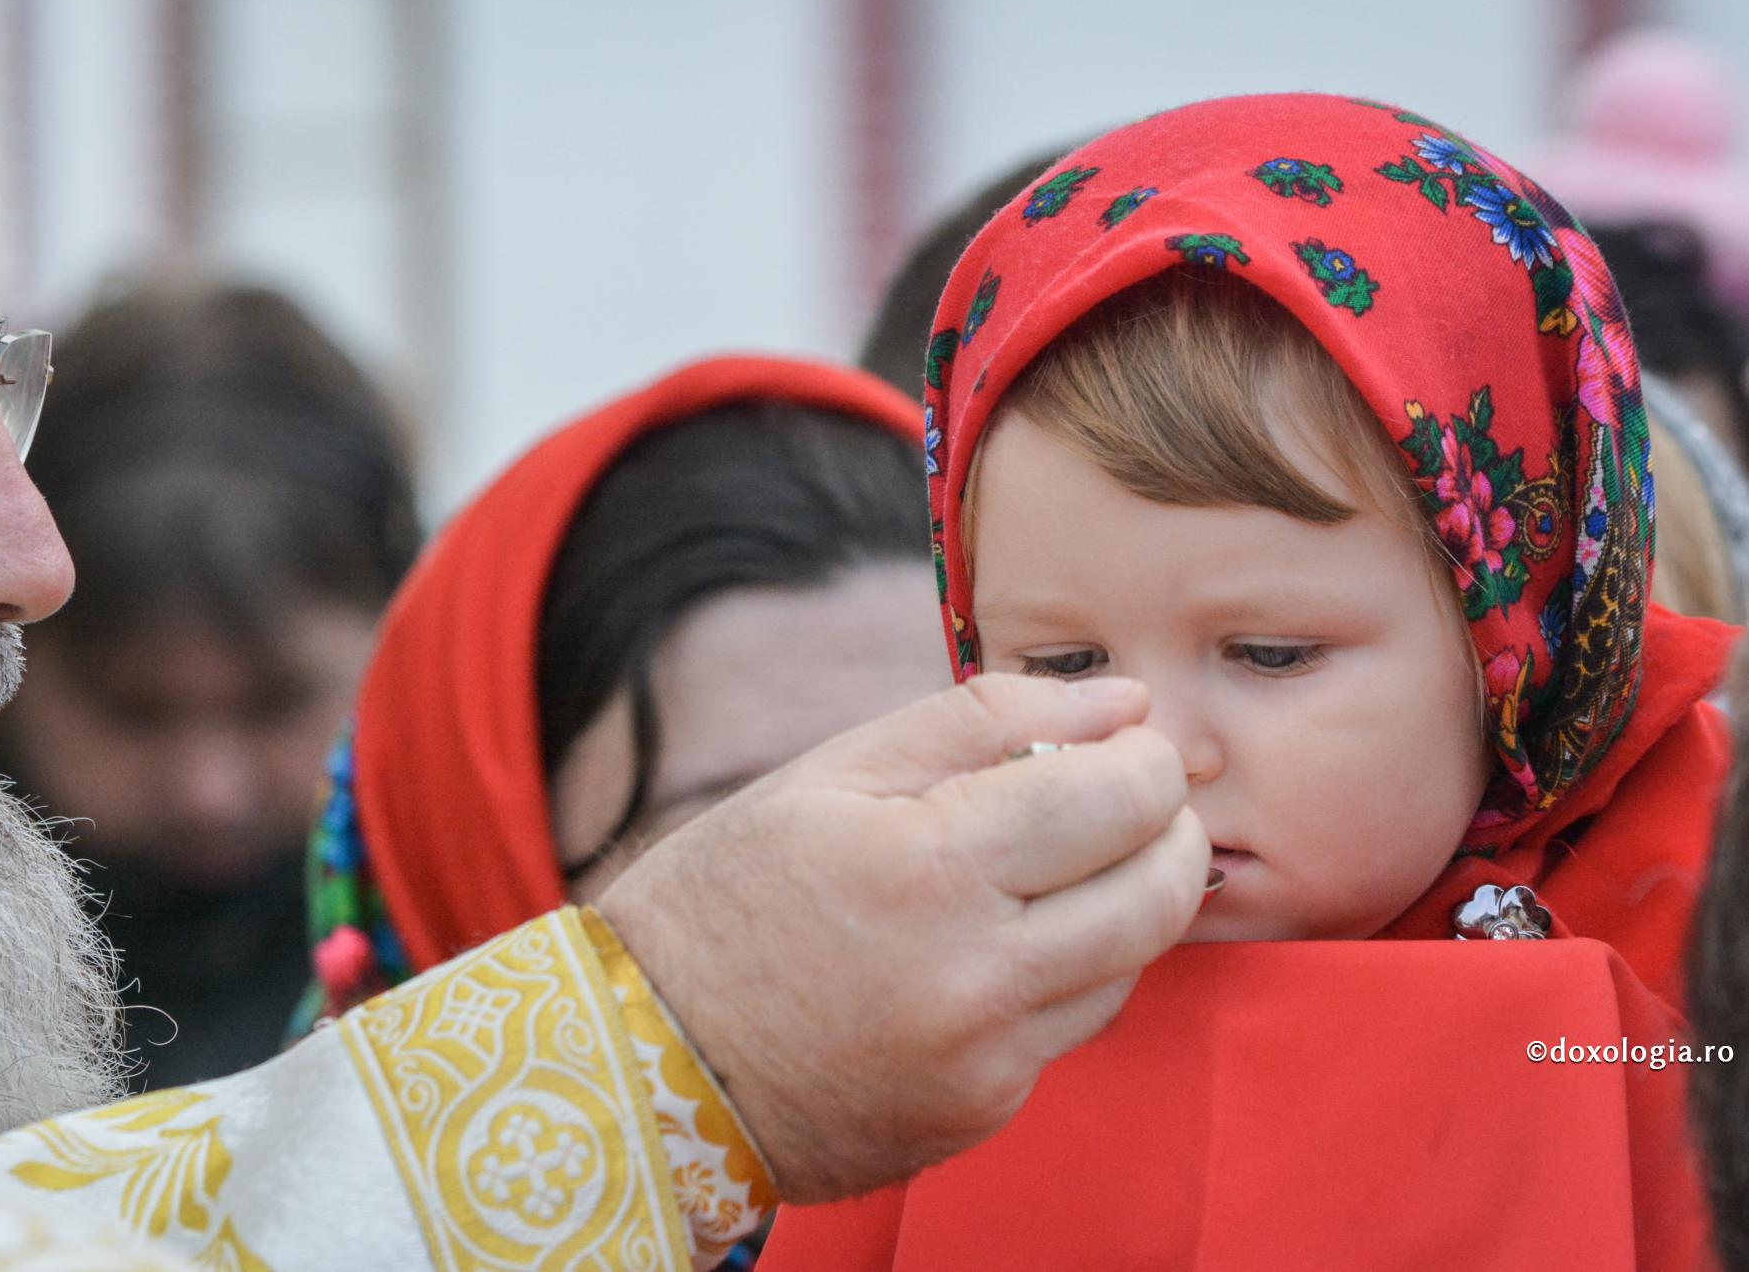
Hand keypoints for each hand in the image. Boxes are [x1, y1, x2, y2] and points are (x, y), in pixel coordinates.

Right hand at [594, 673, 1206, 1202]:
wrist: (647, 1062)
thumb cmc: (730, 895)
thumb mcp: (832, 773)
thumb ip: (984, 722)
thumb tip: (1123, 704)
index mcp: (927, 866)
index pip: (1118, 800)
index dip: (1145, 759)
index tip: (1125, 746)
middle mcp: (972, 976)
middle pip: (1158, 891)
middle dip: (1169, 828)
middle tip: (1130, 800)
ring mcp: (984, 1060)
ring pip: (1133, 964)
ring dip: (1126, 901)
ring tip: (1059, 864)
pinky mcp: (982, 1112)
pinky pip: (1072, 1027)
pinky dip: (1066, 972)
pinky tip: (1003, 943)